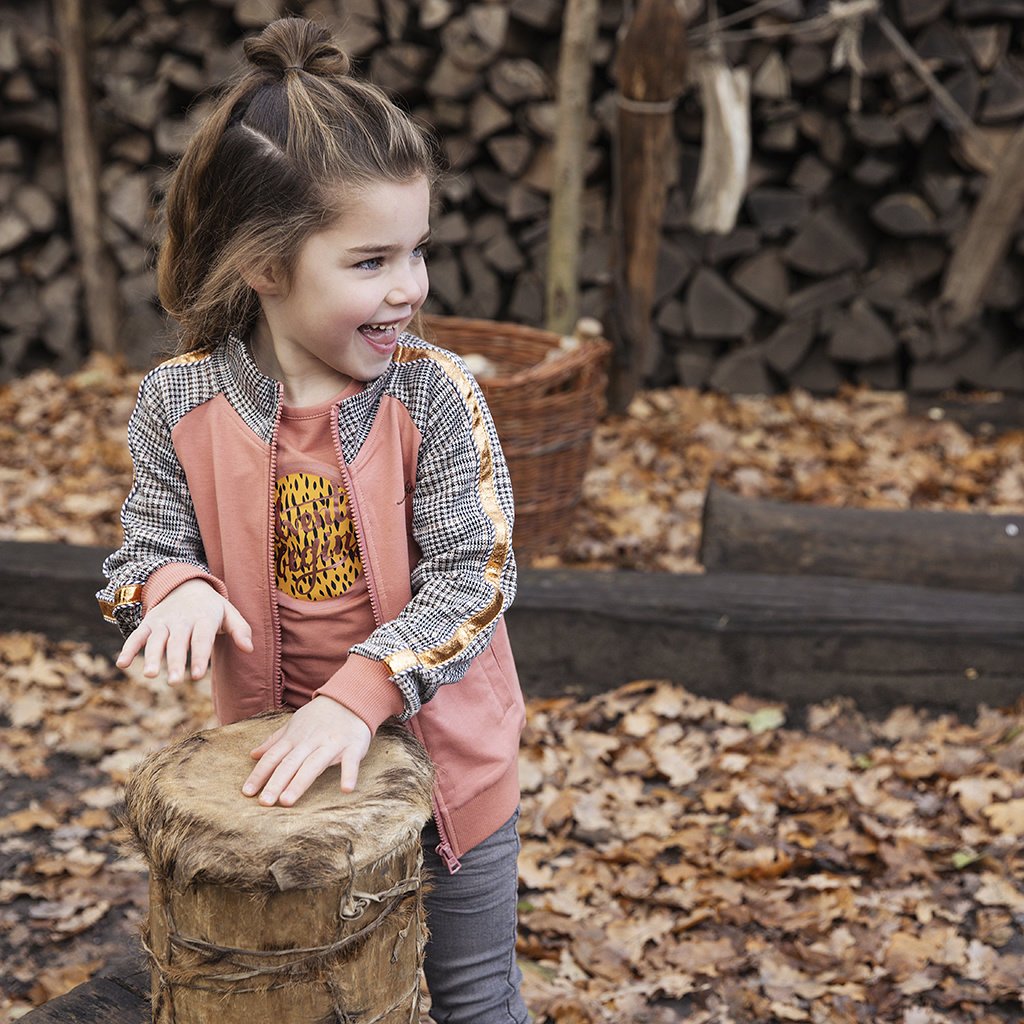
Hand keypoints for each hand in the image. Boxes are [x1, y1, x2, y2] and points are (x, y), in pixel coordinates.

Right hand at [115, 579, 253, 683]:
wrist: (185, 585)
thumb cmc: (212, 608)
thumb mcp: (229, 613)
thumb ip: (240, 630)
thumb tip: (249, 649)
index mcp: (204, 618)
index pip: (201, 639)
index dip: (199, 656)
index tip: (196, 676)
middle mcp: (182, 620)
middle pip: (178, 642)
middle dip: (175, 662)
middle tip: (174, 682)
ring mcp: (164, 621)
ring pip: (156, 640)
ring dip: (152, 657)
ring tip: (150, 675)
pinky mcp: (149, 623)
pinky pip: (137, 635)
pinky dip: (129, 648)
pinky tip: (123, 664)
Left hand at [243, 696, 371, 806]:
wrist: (351, 698)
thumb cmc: (319, 716)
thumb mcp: (294, 725)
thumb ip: (275, 741)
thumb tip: (252, 755)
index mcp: (294, 737)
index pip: (272, 757)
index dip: (259, 774)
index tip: (247, 792)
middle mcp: (310, 741)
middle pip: (290, 763)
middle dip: (276, 783)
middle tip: (264, 803)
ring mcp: (332, 744)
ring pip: (313, 765)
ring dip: (299, 782)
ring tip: (286, 801)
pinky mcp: (353, 747)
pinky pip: (350, 762)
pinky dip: (349, 774)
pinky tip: (346, 789)